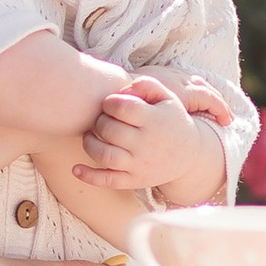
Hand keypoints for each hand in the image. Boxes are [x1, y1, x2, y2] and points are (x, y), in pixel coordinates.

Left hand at [74, 77, 228, 207]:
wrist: (190, 156)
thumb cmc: (170, 120)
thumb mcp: (166, 98)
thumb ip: (145, 85)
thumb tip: (122, 89)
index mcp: (154, 120)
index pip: (122, 107)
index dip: (109, 102)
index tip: (110, 104)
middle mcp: (146, 144)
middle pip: (109, 130)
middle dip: (99, 122)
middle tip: (102, 120)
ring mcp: (139, 165)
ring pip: (104, 155)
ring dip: (90, 144)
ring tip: (92, 137)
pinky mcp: (133, 181)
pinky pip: (107, 180)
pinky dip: (88, 176)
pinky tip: (76, 169)